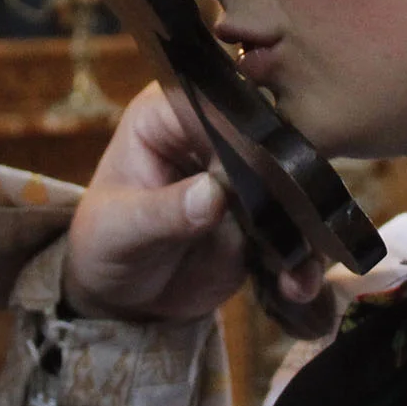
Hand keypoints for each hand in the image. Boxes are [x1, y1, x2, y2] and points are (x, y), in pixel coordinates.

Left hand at [64, 84, 325, 325]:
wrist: (120, 298)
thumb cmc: (104, 244)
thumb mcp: (120, 229)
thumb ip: (164, 210)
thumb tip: (214, 192)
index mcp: (167, 116)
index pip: (213, 106)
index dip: (241, 133)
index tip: (265, 167)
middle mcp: (212, 136)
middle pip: (264, 139)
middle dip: (286, 179)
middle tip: (298, 219)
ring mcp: (243, 177)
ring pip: (289, 186)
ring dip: (302, 225)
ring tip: (299, 266)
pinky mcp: (264, 218)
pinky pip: (293, 232)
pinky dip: (301, 259)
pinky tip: (297, 287)